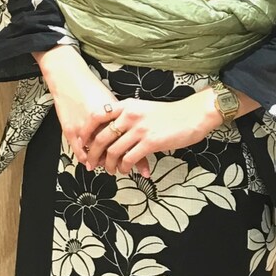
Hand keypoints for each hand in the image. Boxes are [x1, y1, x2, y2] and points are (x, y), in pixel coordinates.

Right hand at [33, 46, 151, 178]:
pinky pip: (80, 151)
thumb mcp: (112, 102)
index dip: (136, 159)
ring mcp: (85, 128)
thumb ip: (123, 119)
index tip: (143, 169)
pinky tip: (90, 162)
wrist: (69, 78)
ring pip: (96, 155)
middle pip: (113, 152)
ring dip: (102, 163)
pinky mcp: (71, 130)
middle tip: (123, 169)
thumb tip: (138, 136)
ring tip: (107, 166)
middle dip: (119, 164)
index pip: (129, 143)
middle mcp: (101, 123)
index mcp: (115, 115)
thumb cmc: (92, 89)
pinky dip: (86, 159)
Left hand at [87, 92, 221, 176]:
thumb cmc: (170, 114)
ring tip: (110, 170)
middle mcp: (130, 115)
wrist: (192, 115)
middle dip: (92, 154)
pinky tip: (125, 170)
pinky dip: (124, 168)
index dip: (86, 130)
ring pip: (113, 151)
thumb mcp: (144, 108)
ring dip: (108, 165)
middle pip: (101, 137)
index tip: (82, 142)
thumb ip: (128, 117)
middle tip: (91, 164)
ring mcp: (140, 129)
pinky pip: (129, 159)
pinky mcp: (150, 142)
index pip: (97, 115)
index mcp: (127, 105)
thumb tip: (112, 133)